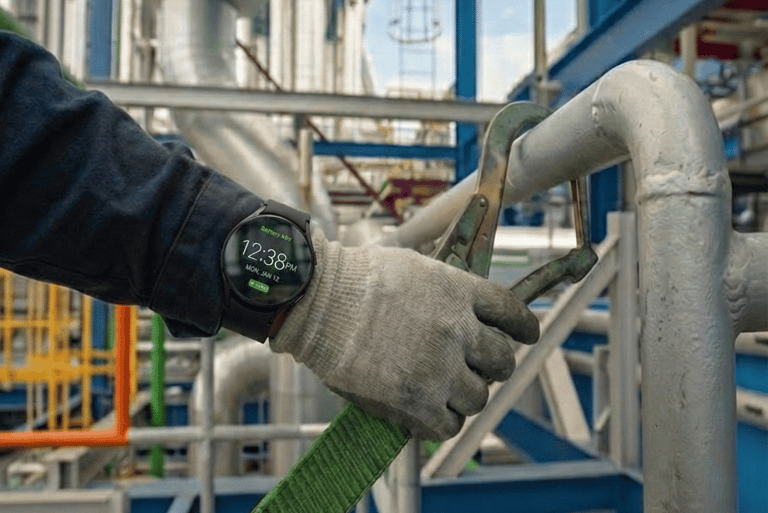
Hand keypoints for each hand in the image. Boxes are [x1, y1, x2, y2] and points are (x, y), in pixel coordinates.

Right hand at [271, 231, 538, 439]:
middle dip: (493, 365)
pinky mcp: (416, 401)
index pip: (513, 313)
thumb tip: (464, 310)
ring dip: (466, 394)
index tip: (526, 335)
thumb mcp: (413, 267)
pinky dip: (443, 422)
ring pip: (479, 397)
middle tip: (477, 367)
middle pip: (502, 360)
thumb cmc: (355, 279)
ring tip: (445, 390)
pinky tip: (429, 413)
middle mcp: (459, 331)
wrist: (318, 304)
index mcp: (460, 292)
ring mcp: (439, 368)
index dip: (525, 327)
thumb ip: (446, 289)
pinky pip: (449, 425)